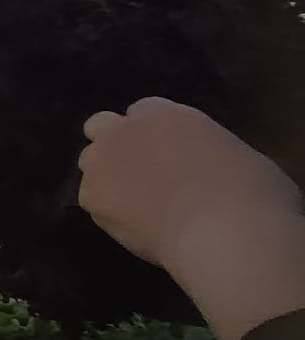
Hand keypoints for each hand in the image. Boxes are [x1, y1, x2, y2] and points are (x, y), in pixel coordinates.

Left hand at [80, 97, 304, 339]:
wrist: (223, 228)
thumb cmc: (249, 191)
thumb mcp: (232, 153)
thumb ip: (201, 150)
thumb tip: (201, 166)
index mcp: (165, 113)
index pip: (143, 111)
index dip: (150, 135)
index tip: (164, 155)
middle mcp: (126, 129)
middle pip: (101, 127)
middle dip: (114, 145)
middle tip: (137, 174)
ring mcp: (103, 161)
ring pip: (90, 164)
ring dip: (106, 177)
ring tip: (134, 205)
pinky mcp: (92, 196)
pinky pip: (91, 200)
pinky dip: (108, 211)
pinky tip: (134, 227)